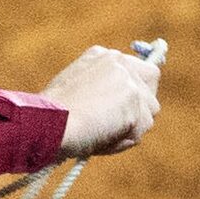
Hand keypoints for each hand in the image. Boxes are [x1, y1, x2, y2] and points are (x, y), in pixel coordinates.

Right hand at [44, 45, 161, 158]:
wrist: (48, 121)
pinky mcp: (134, 101)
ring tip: (99, 133)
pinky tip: (100, 138)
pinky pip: (139, 132)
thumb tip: (121, 110)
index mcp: (104, 56)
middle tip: (117, 127)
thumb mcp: (75, 91)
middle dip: (140, 112)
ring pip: (148, 114)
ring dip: (128, 130)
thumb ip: (101, 90)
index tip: (137, 105)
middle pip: (151, 89)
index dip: (141, 90)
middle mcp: (120, 62)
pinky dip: (122, 142)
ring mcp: (129, 80)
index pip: (141, 69)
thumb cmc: (53, 115)